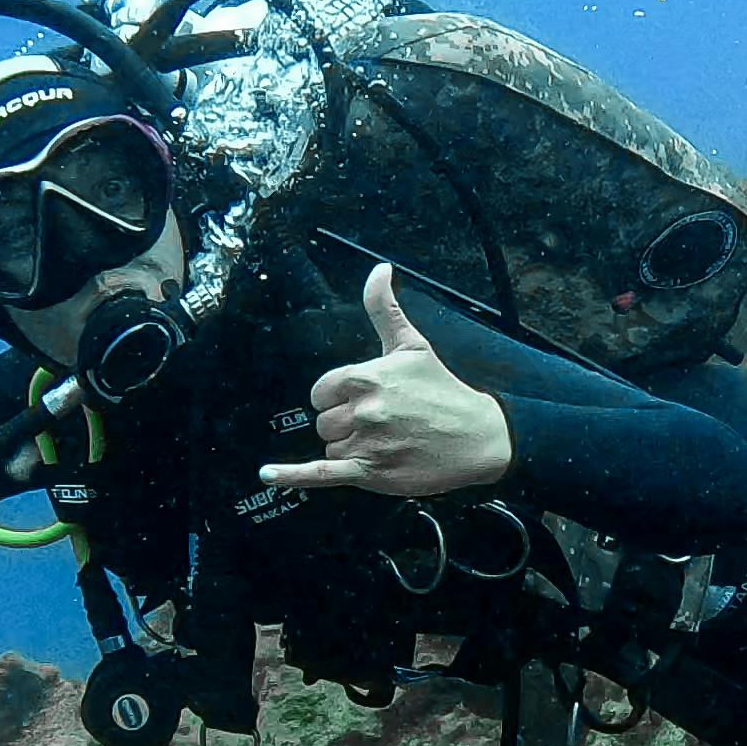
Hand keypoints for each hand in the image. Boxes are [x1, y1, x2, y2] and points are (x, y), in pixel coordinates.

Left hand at [260, 265, 511, 498]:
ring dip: (350, 447)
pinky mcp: (370, 473)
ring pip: (330, 446)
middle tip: (381, 423)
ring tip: (385, 442)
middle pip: (324, 421)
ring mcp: (366, 444)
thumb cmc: (444, 390)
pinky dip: (292, 475)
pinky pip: (320, 473)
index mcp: (366, 377)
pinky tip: (268, 474)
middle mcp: (364, 410)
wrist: (478, 437)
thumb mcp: (412, 345)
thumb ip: (384, 308)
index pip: (322, 391)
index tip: (361, 400)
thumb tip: (378, 269)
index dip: (337, 397)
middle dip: (345, 423)